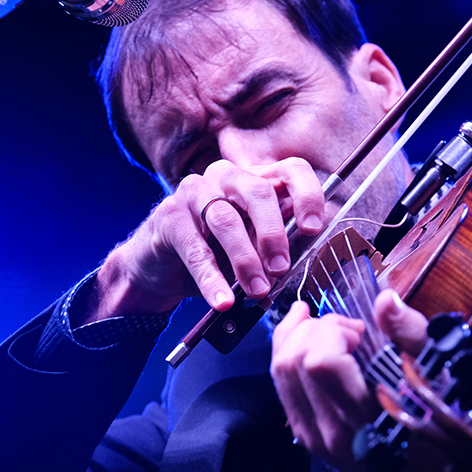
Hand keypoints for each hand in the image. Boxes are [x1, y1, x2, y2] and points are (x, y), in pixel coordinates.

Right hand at [90, 157, 325, 320]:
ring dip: (245, 260)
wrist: (158, 269)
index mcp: (254, 180)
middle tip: (281, 268)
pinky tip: (222, 300)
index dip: (307, 196)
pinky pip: (195, 248)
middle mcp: (225, 177)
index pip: (290, 170)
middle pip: (258, 192)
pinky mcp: (169, 215)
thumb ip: (275, 244)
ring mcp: (194, 191)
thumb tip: (304, 254)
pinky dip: (211, 278)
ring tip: (256, 290)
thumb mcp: (251, 248)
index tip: (312, 229)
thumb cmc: (213, 255)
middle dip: (274, 234)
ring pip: (226, 219)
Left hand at [269, 290, 427, 471]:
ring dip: (297, 336)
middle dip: (316, 329)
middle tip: (349, 330)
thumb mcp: (438, 379)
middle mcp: (331, 431)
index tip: (360, 332)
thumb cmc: (437, 429)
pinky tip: (307, 335)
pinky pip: (280, 383)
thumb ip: (410, 336)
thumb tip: (385, 300)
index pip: (321, 363)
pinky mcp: (302, 433)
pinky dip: (288, 351)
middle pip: (293, 361)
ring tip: (328, 327)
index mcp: (367, 419)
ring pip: (279, 370)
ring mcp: (311, 435)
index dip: (333, 333)